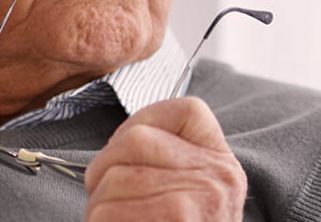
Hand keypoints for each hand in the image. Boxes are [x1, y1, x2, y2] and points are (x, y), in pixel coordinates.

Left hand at [83, 97, 246, 220]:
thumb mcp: (189, 195)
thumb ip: (165, 162)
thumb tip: (119, 142)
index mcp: (222, 163)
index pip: (183, 109)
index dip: (141, 125)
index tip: (129, 157)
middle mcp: (219, 177)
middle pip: (134, 140)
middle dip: (104, 170)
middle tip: (108, 200)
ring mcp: (200, 200)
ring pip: (113, 178)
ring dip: (97, 207)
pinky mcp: (177, 220)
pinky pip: (107, 213)